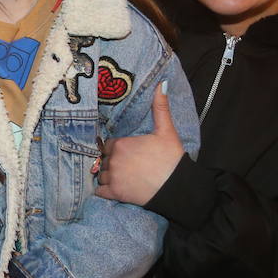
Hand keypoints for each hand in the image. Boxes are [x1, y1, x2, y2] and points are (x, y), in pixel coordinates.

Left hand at [95, 83, 183, 206]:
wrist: (176, 187)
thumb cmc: (172, 158)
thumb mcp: (166, 130)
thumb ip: (160, 107)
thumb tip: (160, 83)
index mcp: (121, 144)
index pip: (110, 145)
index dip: (118, 149)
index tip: (128, 153)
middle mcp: (113, 160)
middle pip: (104, 160)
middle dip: (113, 162)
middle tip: (128, 166)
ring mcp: (113, 177)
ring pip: (101, 175)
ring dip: (108, 176)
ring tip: (123, 178)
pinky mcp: (115, 194)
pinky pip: (100, 191)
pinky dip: (105, 191)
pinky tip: (115, 189)